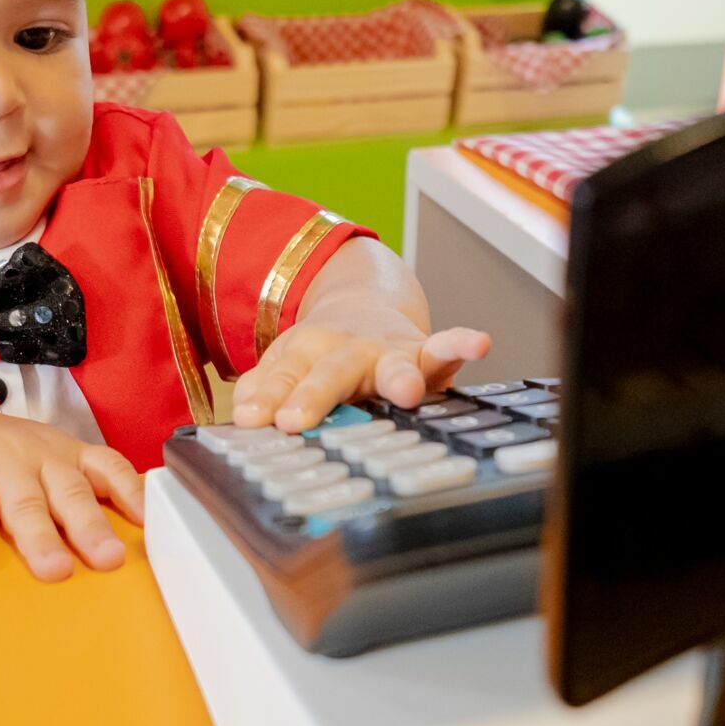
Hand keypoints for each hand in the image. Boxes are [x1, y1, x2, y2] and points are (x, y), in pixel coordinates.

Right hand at [0, 409, 144, 581]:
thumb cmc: (6, 462)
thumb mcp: (47, 468)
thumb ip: (76, 499)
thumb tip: (115, 555)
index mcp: (68, 456)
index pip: (108, 466)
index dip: (131, 491)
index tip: (147, 520)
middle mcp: (40, 457)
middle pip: (70, 493)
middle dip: (91, 526)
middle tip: (109, 558)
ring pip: (25, 504)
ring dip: (41, 538)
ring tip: (54, 570)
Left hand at [232, 307, 490, 432]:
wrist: (367, 303)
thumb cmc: (324, 352)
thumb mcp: (288, 362)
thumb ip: (266, 386)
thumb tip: (244, 413)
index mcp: (304, 353)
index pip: (281, 377)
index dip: (266, 398)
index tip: (253, 421)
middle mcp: (345, 350)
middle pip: (327, 374)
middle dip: (313, 395)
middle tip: (296, 421)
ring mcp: (387, 351)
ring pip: (390, 363)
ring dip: (398, 376)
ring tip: (407, 391)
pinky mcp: (425, 354)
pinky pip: (446, 348)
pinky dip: (462, 343)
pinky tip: (479, 343)